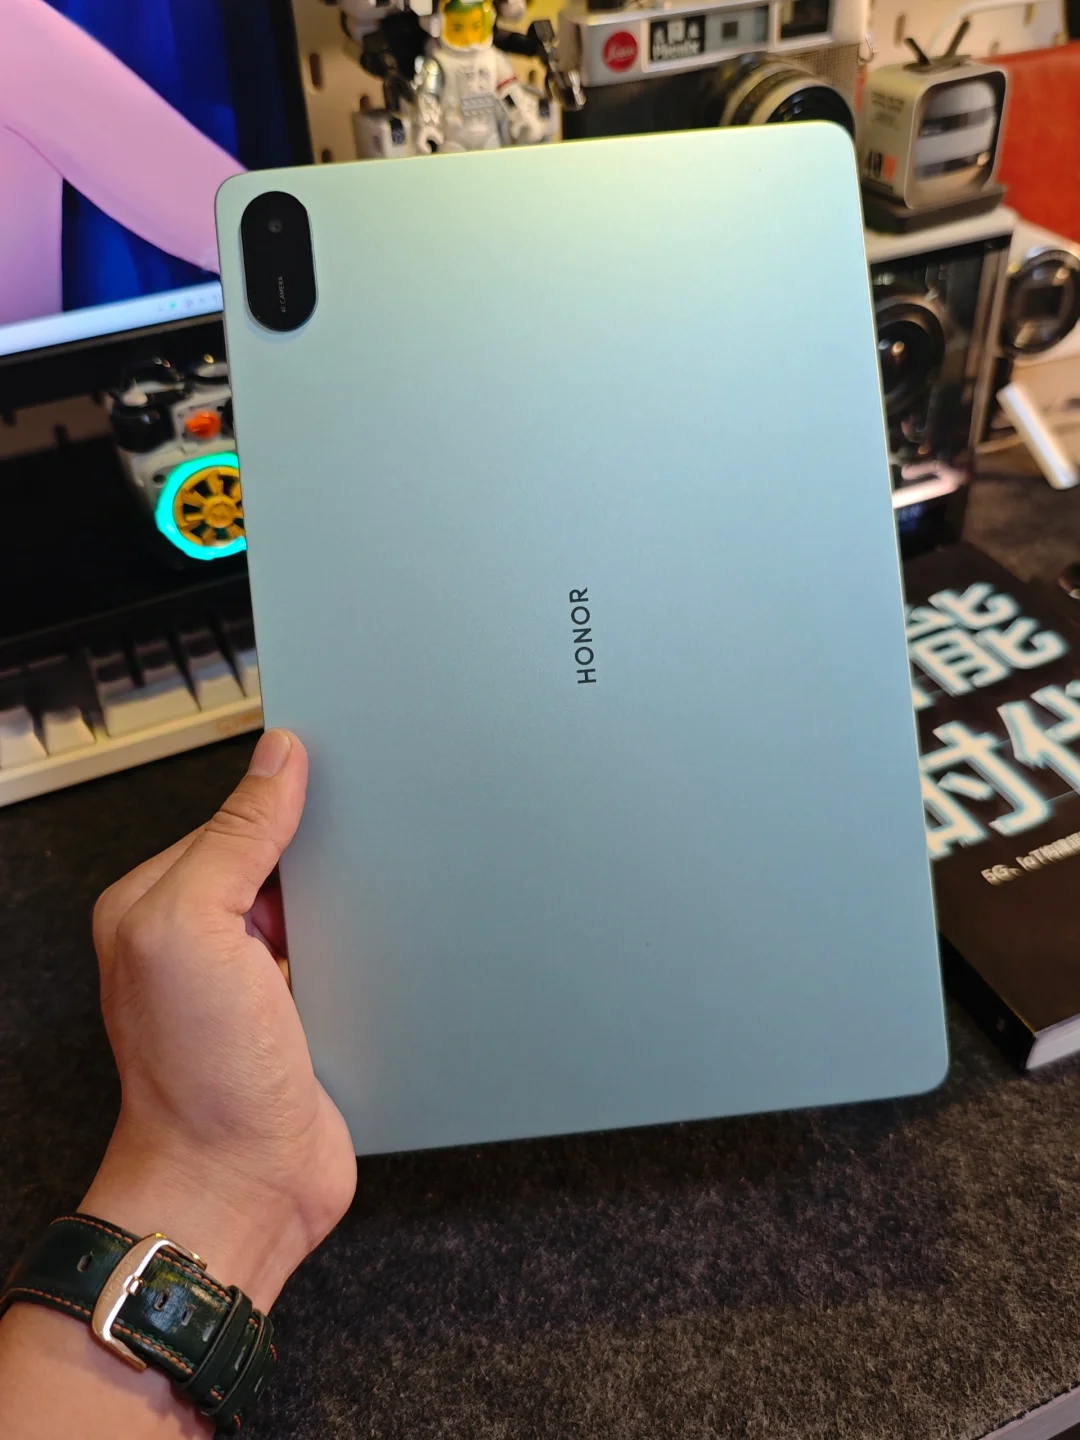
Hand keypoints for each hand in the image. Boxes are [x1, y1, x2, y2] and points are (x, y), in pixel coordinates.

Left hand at [82, 729, 355, 1311]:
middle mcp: (205, 939)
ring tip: (388, 887)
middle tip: (376, 830)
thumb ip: (235, 839)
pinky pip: (346, 955)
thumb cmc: (199, 1080)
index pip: (235, 817)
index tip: (339, 774)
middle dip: (326, 848)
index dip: (287, 795)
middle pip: (281, 859)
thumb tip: (277, 761)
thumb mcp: (195, 931)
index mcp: (161, 904)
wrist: (242, 1188)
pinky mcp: (304, 1014)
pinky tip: (392, 941)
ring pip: (319, 905)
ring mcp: (255, 979)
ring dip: (353, 899)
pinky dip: (371, 947)